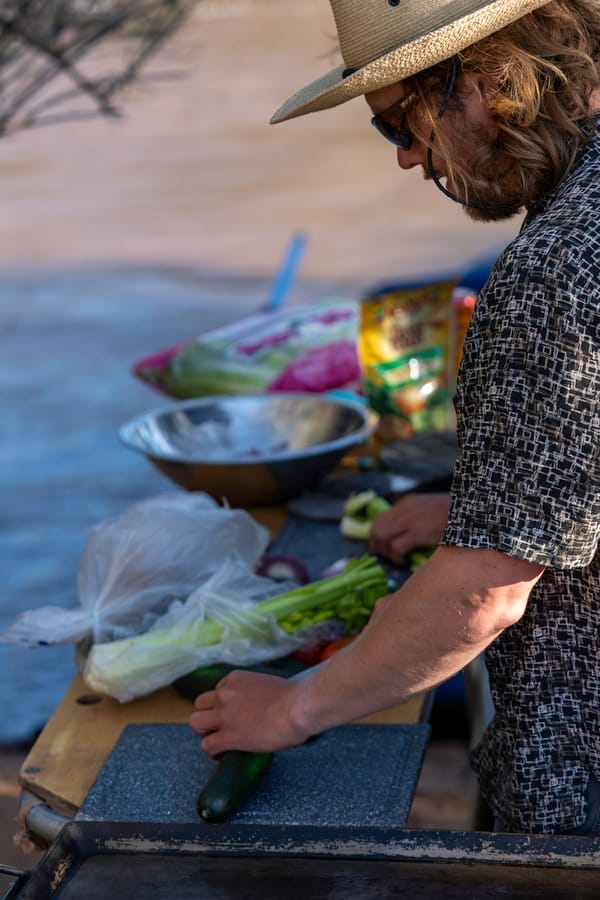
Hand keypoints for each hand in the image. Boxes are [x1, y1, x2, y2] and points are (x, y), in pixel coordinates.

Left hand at [189, 670, 309, 756]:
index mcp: (235, 679)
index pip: (217, 690)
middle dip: (207, 715)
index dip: (222, 704)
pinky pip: (207, 745)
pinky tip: (222, 754)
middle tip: (219, 726)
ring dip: (205, 732)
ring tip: (217, 740)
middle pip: (200, 704)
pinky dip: (212, 751)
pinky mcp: (228, 736)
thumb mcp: (268, 683)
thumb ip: (256, 690)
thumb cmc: (293, 697)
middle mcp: (224, 694)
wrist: (297, 708)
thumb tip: (260, 704)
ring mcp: (224, 715)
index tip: (231, 713)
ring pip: (195, 722)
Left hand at [368, 492, 449, 562]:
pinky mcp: (418, 532)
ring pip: (382, 538)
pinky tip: (404, 560)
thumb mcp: (429, 509)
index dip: (375, 535)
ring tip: (397, 558)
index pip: (379, 518)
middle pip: (376, 529)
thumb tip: (402, 534)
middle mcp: (404, 510)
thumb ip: (415, 516)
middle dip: (377, 545)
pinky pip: (395, 547)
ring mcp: (410, 520)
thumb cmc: (454, 514)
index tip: (379, 546)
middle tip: (385, 555)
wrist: (472, 510)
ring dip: (386, 552)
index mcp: (406, 503)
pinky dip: (396, 556)